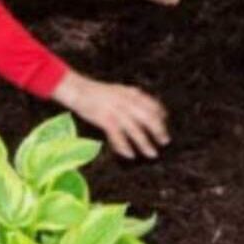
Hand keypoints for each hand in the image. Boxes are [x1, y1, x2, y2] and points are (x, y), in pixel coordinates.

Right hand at [52, 71, 169, 159]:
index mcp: (130, 93)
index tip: (165, 123)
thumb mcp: (118, 90)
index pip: (152, 104)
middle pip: (148, 118)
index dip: (161, 114)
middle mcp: (126, 102)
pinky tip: (130, 154)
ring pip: (136, 130)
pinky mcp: (105, 119)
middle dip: (159, 131)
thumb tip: (148, 106)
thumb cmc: (96, 91)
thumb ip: (132, 97)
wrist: (77, 89)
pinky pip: (118, 136)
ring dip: (145, 143)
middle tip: (165, 141)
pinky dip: (124, 146)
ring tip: (152, 154)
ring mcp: (116, 111)